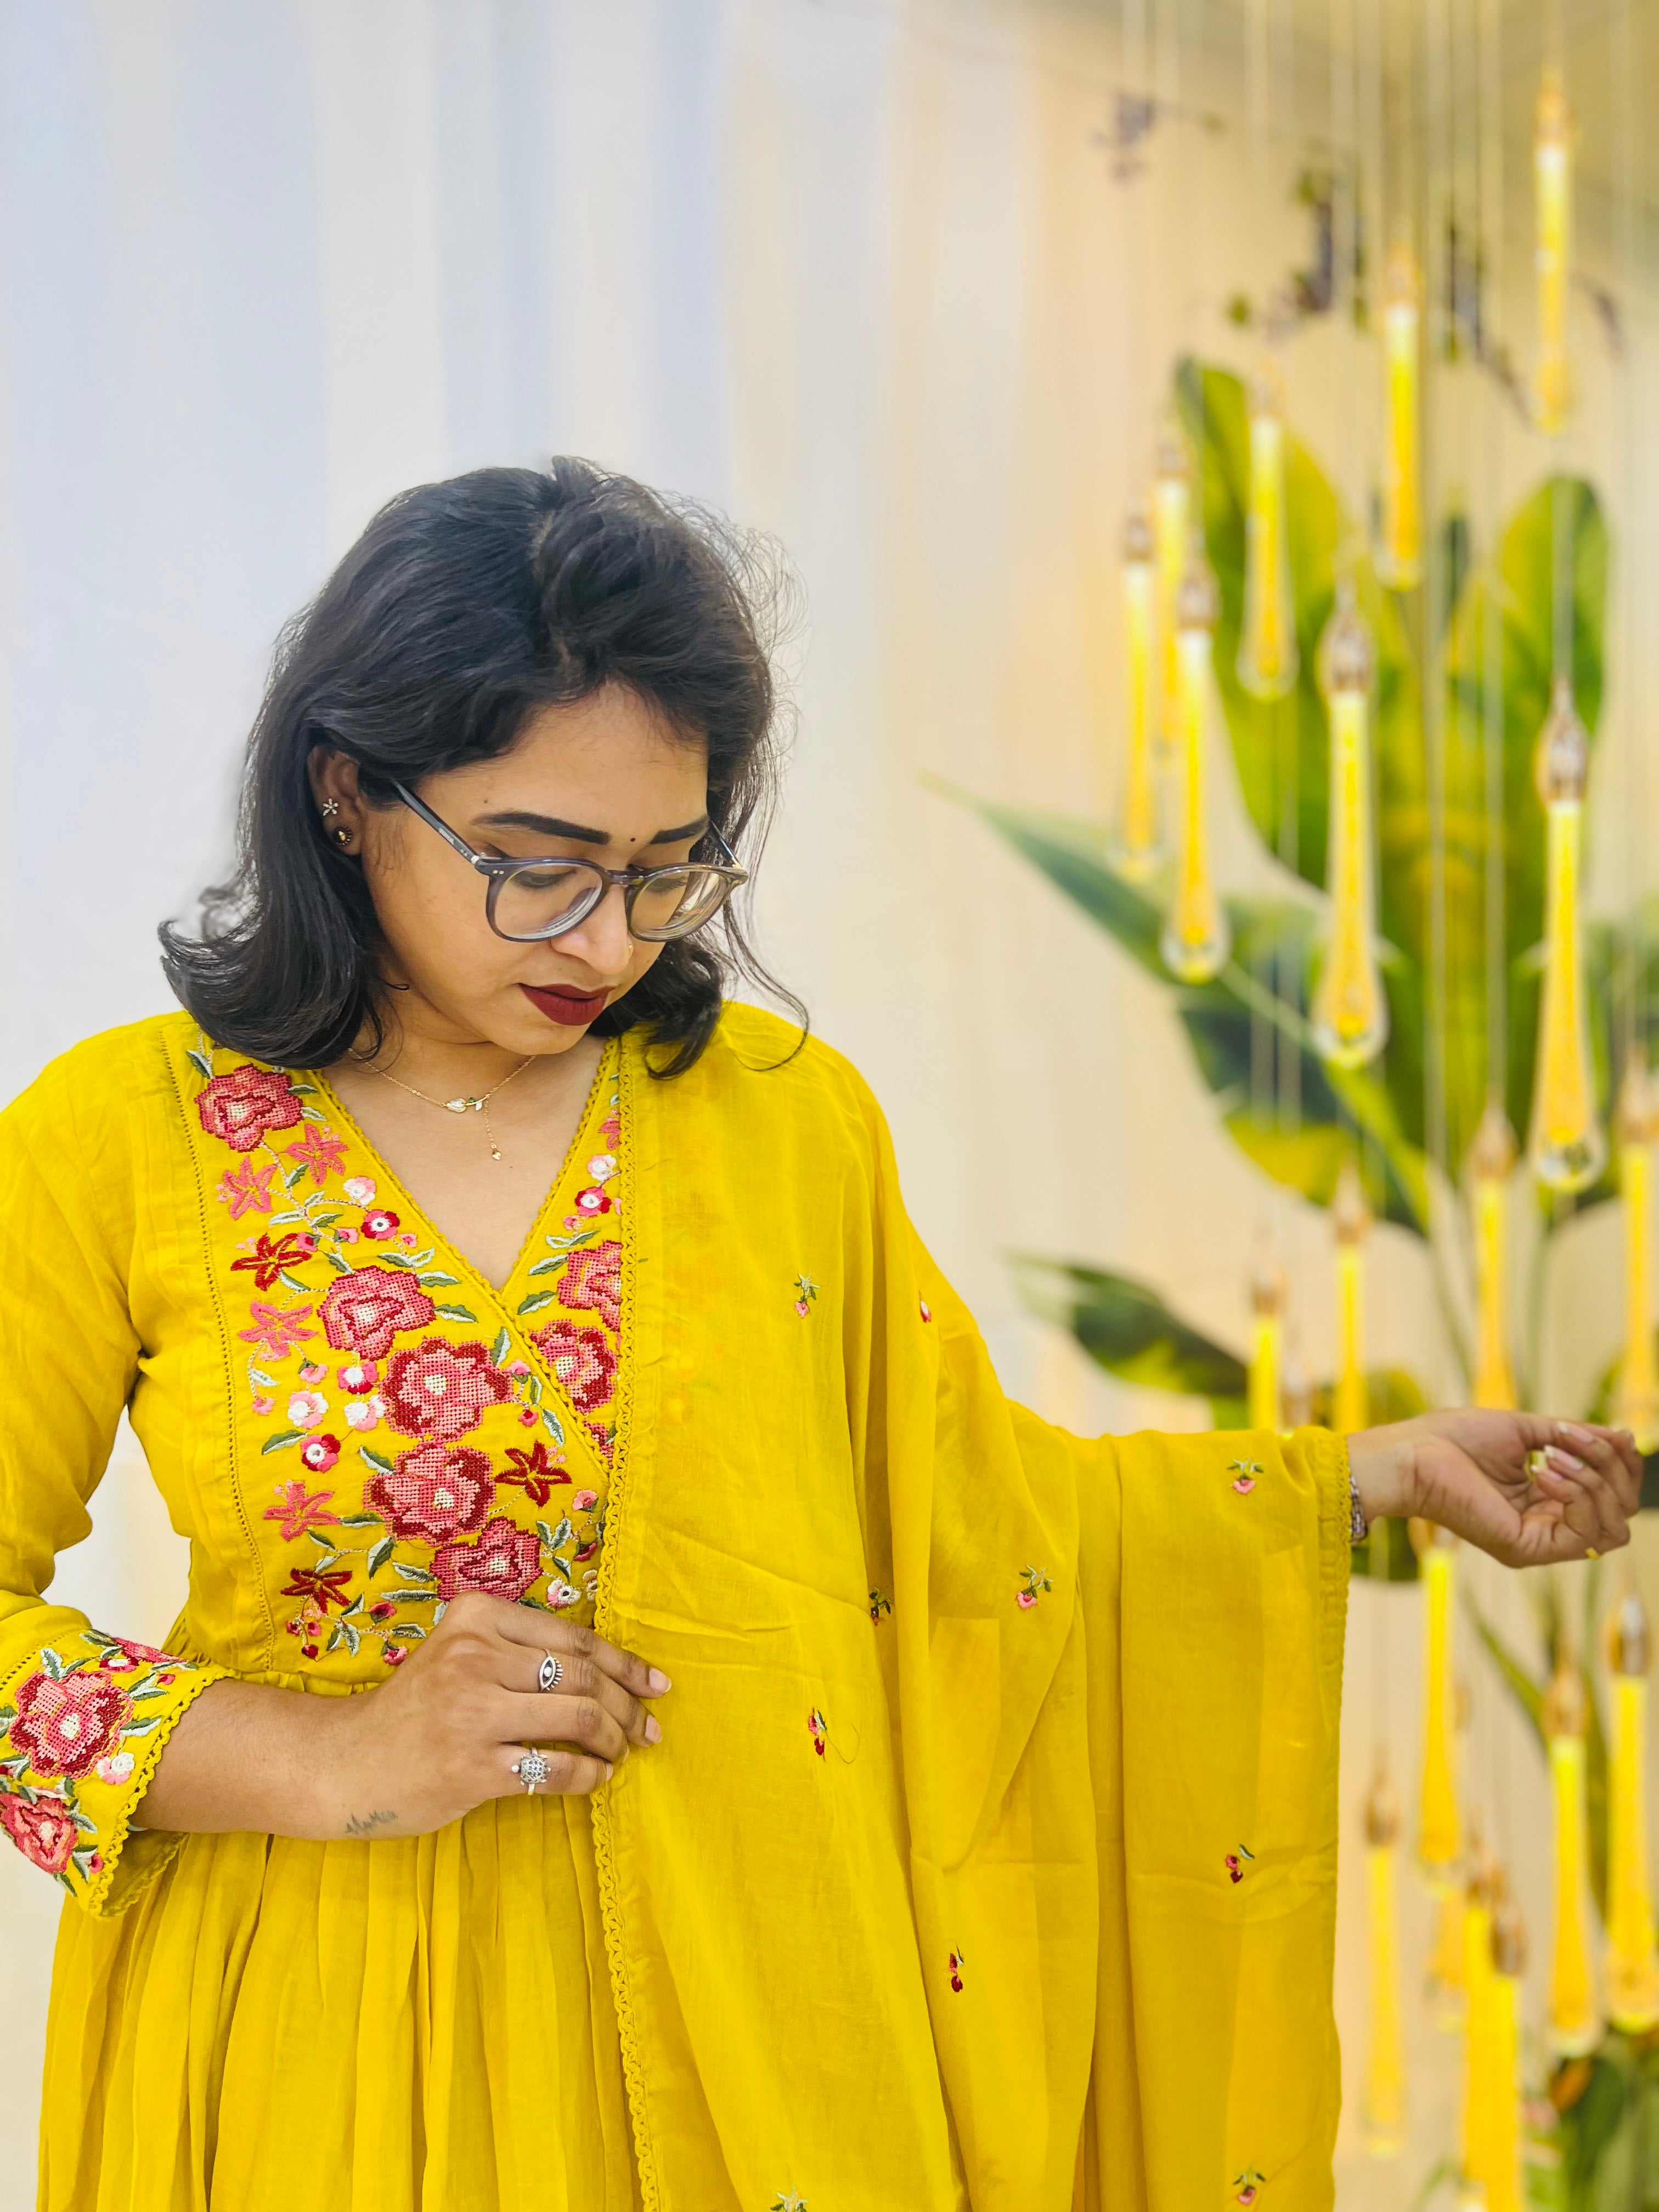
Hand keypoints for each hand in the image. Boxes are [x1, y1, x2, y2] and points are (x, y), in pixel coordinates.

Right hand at [311, 1595, 669, 1839]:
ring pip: (577, 1718)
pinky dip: (586, 1775)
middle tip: (647, 1729)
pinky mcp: (472, 1767)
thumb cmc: (414, 1708)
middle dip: (627, 1706)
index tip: (655, 1684)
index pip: (573, 1638)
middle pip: (581, 1678)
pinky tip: (594, 1778)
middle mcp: (476, 1657)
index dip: (624, 1663)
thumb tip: (606, 1670)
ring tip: (621, 1753)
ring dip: (613, 1740)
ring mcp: (473, 1713)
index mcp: (478, 1617)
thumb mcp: (459, 1654)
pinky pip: (554, 1769)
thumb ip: (518, 1650)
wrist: (345, 1761)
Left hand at [1348, 1410, 1643, 1568]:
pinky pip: (1584, 1534)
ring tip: (1553, 1454)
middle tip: (1582, 1439)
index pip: (1613, 1497)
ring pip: (1612, 1527)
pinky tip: (1545, 1470)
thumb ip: (1575, 1438)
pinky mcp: (1527, 1548)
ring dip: (1595, 1480)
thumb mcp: (1528, 1431)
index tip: (1617, 1434)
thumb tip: (1624, 1437)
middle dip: (1613, 1469)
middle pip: (1620, 1513)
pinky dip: (1577, 1494)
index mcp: (1548, 1502)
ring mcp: (1539, 1542)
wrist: (1413, 1453)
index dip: (1624, 1466)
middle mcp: (1548, 1527)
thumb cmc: (1456, 1438)